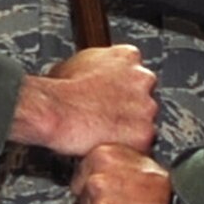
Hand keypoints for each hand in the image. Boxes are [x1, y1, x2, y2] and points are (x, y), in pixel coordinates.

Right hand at [7, 44, 155, 155]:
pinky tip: (108, 143)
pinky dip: (127, 147)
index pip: (135, 72)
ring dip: (129, 128)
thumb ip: (94, 67)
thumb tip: (88, 74)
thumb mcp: (75, 64)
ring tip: (105, 132)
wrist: (56, 111)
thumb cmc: (60, 90)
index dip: (122, 87)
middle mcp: (142, 78)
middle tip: (108, 116)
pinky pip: (141, 144)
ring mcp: (146, 106)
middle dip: (129, 107)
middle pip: (144, 96)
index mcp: (127, 56)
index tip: (112, 96)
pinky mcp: (144, 133)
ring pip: (145, 121)